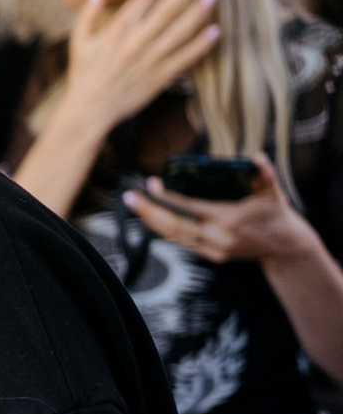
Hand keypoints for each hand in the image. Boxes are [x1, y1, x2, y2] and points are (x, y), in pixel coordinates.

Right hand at [52, 0, 218, 137]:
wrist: (89, 111)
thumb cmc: (83, 76)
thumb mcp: (79, 42)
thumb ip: (88, 13)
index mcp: (115, 32)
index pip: (140, 1)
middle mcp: (135, 43)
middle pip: (166, 10)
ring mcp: (149, 60)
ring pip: (179, 31)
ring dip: (198, 12)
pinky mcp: (160, 77)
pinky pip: (185, 58)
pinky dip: (201, 45)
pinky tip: (214, 32)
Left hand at [124, 161, 317, 264]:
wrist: (285, 246)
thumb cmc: (276, 214)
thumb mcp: (273, 192)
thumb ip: (264, 174)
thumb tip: (256, 156)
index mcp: (230, 219)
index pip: (191, 207)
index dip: (169, 197)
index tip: (152, 184)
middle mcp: (218, 237)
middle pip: (174, 225)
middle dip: (149, 211)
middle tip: (129, 197)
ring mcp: (213, 250)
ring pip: (174, 237)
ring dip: (151, 222)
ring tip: (134, 206)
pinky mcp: (212, 257)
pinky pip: (182, 243)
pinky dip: (165, 231)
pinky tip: (151, 219)